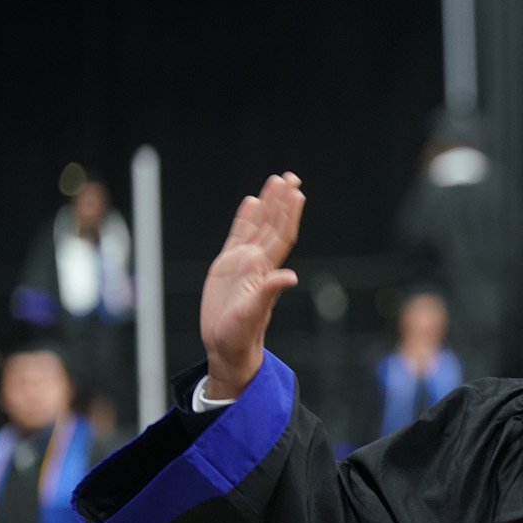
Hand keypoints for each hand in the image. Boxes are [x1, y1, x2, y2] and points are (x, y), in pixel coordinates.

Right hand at [201, 172, 305, 398]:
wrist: (226, 346)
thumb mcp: (253, 315)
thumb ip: (269, 294)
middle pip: (272, 225)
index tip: (297, 193)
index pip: (281, 236)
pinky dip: (245, 218)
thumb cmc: (240, 335)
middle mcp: (257, 263)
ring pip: (257, 226)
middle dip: (281, 201)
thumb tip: (289, 276)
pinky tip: (251, 202)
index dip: (289, 214)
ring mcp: (243, 263)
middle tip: (290, 176)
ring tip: (275, 181)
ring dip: (267, 204)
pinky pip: (238, 235)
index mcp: (264, 271)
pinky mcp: (226, 266)